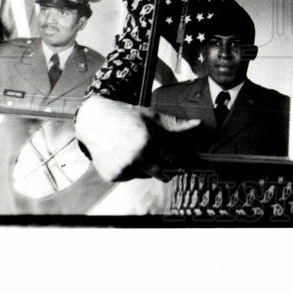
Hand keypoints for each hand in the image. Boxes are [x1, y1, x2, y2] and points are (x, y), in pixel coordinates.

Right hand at [75, 95, 199, 180]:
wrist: (95, 121)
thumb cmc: (125, 116)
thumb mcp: (152, 116)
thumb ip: (176, 124)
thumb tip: (198, 124)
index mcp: (147, 142)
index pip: (172, 160)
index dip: (178, 160)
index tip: (182, 159)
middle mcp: (134, 158)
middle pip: (162, 173)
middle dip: (166, 168)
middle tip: (163, 157)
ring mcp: (122, 169)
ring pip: (146, 175)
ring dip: (147, 167)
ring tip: (138, 150)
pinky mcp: (112, 176)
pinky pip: (131, 177)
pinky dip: (132, 169)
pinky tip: (125, 155)